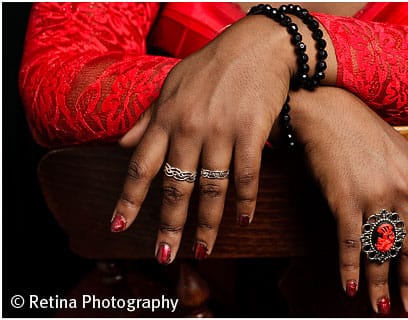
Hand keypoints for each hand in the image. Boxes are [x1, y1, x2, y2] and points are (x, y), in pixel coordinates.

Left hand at [112, 15, 299, 263]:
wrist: (258, 45)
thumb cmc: (214, 65)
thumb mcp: (172, 85)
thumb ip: (147, 118)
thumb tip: (122, 144)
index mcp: (167, 118)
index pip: (142, 166)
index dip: (129, 200)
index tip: (119, 228)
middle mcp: (189, 128)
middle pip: (175, 187)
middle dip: (169, 226)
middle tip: (165, 256)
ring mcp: (221, 131)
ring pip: (210, 188)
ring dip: (207, 224)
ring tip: (202, 250)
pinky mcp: (251, 132)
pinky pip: (246, 175)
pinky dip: (245, 201)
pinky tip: (244, 220)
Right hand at [287, 87, 407, 315]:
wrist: (329, 111)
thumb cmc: (362, 130)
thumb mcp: (400, 151)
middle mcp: (403, 190)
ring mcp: (374, 196)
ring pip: (382, 253)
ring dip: (381, 286)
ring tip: (382, 308)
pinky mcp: (345, 200)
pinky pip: (350, 244)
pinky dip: (349, 270)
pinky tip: (350, 287)